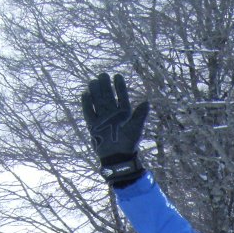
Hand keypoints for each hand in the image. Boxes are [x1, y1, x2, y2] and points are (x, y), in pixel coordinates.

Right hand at [81, 72, 149, 186]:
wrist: (118, 157)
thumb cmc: (129, 143)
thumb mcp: (136, 128)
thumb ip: (140, 115)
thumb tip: (147, 102)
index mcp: (124, 114)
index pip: (121, 96)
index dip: (119, 86)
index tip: (117, 76)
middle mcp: (112, 114)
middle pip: (107, 96)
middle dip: (105, 85)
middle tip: (103, 75)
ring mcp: (102, 118)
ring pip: (97, 101)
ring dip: (95, 91)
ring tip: (94, 81)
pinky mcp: (93, 125)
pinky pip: (88, 112)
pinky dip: (86, 104)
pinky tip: (86, 94)